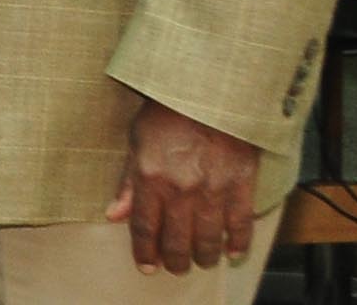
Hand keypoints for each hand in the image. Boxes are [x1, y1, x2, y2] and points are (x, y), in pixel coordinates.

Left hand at [103, 98, 263, 273]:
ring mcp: (213, 189)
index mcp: (151, 178)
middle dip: (175, 260)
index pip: (145, 228)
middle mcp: (181, 189)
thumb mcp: (137, 140)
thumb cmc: (168, 110)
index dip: (145, 252)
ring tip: (200, 261)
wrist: (209, 89)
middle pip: (177, 241)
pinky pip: (241, 224)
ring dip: (203, 257)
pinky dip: (238, 243)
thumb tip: (114, 215)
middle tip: (176, 267)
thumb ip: (128, 182)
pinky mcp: (241, 184)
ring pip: (208, 239)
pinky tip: (232, 252)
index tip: (147, 266)